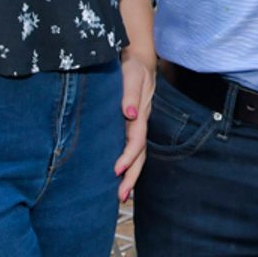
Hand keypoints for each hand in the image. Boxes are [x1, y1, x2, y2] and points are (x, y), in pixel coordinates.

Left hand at [114, 43, 156, 201]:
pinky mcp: (128, 126)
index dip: (128, 157)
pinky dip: (126, 164)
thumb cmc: (132, 66)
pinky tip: (117, 176)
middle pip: (140, 155)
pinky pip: (130, 149)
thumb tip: (130, 113)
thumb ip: (130, 93)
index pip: (136, 141)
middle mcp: (140, 124)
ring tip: (120, 195)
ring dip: (130, 175)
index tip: (116, 171)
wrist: (136, 60)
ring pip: (137, 156)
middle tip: (121, 196)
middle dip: (132, 176)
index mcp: (140, 115)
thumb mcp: (131, 75)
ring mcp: (135, 127)